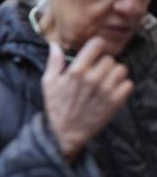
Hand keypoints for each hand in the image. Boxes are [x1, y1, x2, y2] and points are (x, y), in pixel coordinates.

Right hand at [42, 37, 132, 162]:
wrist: (65, 132)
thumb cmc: (56, 106)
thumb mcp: (48, 82)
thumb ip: (54, 61)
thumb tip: (54, 44)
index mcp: (76, 71)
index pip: (97, 44)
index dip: (96, 45)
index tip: (94, 50)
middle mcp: (93, 79)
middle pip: (109, 58)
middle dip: (103, 62)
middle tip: (97, 70)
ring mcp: (106, 91)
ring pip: (121, 69)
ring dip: (114, 73)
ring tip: (105, 79)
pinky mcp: (115, 102)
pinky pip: (128, 84)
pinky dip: (122, 85)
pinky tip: (112, 89)